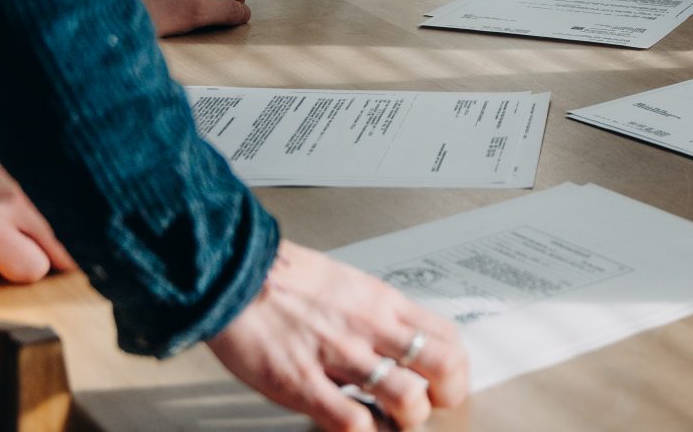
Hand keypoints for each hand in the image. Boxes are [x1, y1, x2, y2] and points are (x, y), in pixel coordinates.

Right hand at [206, 240, 468, 431]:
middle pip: (441, 365)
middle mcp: (369, 327)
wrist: (235, 275)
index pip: (446, 335)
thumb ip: (375, 314)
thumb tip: (395, 341)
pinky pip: (351, 420)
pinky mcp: (302, 383)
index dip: (457, 368)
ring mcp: (339, 356)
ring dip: (407, 419)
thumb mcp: (348, 285)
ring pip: (405, 397)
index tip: (448, 383)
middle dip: (446, 395)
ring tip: (392, 423)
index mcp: (382, 302)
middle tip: (431, 408)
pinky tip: (359, 431)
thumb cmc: (286, 281)